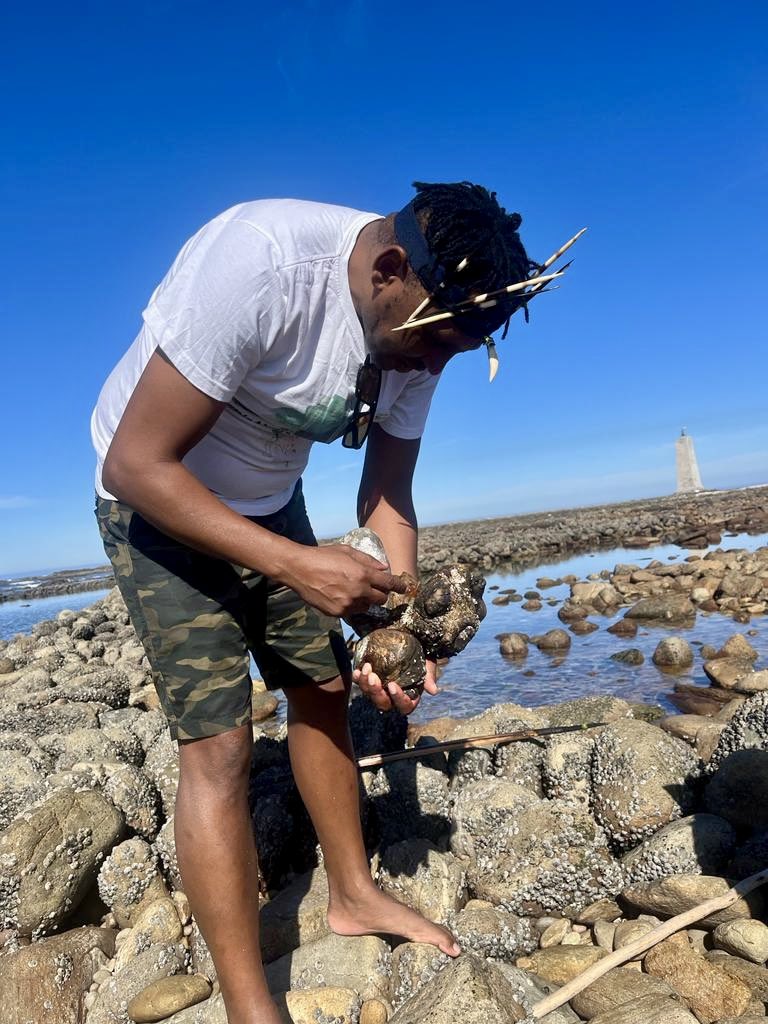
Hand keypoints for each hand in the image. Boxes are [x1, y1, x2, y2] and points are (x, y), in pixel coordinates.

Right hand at [285, 543, 406, 617]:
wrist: (299, 569)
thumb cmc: (323, 556)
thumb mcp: (347, 551)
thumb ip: (368, 560)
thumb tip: (384, 568)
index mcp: (363, 574)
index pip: (388, 583)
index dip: (398, 586)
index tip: (404, 588)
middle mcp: (358, 591)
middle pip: (381, 599)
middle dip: (380, 594)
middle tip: (374, 588)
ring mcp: (347, 604)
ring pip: (366, 607)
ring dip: (365, 600)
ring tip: (352, 590)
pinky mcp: (337, 612)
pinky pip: (351, 611)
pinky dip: (351, 605)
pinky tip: (340, 595)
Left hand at [353, 657, 439, 714]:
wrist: (411, 642)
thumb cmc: (422, 656)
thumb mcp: (428, 665)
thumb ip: (429, 677)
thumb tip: (433, 691)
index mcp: (409, 697)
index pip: (404, 706)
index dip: (398, 698)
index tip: (392, 685)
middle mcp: (393, 697)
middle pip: (383, 703)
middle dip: (376, 692)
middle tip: (373, 677)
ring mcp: (380, 689)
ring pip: (370, 695)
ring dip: (365, 684)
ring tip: (366, 669)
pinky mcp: (370, 680)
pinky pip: (361, 683)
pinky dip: (358, 678)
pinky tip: (357, 670)